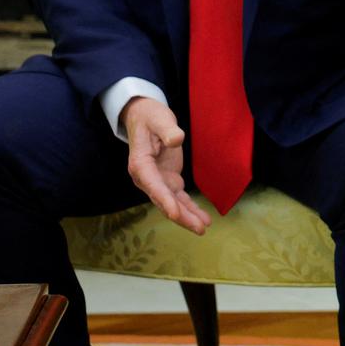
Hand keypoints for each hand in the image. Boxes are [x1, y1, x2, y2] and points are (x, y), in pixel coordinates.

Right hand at [121, 96, 209, 235]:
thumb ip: (167, 129)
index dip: (164, 200)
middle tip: (198, 228)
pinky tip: (203, 219)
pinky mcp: (168, 180)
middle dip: (180, 216)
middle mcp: (146, 178)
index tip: (175, 213)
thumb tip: (177, 139)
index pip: (153, 185)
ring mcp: (158, 181)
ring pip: (173, 203)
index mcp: (140, 164)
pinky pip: (179, 198)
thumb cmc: (150, 117)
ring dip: (188, 216)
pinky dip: (190, 208)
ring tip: (204, 228)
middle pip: (163, 200)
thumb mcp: (159, 118)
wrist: (145, 118)